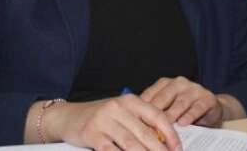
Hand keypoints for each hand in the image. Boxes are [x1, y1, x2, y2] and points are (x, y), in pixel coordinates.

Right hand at [46, 95, 181, 150]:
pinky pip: (111, 150)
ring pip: (131, 144)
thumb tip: (164, 141)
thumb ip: (140, 122)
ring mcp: (104, 120)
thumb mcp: (121, 113)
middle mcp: (117, 107)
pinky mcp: (92, 134)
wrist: (68, 116)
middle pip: (146, 133)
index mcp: (129, 100)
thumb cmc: (100, 117)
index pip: (157, 116)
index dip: (170, 134)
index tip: (177, 148)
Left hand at [141, 77, 244, 126]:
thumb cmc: (185, 109)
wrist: (212, 107)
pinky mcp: (207, 98)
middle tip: (148, 126)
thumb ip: (156, 110)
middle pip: (164, 98)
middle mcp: (179, 83)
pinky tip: (183, 123)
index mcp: (165, 83)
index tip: (136, 120)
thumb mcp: (169, 106)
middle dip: (155, 113)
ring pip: (180, 103)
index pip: (151, 94)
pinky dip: (189, 116)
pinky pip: (197, 108)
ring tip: (165, 126)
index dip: (142, 108)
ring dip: (172, 115)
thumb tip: (138, 121)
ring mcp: (194, 89)